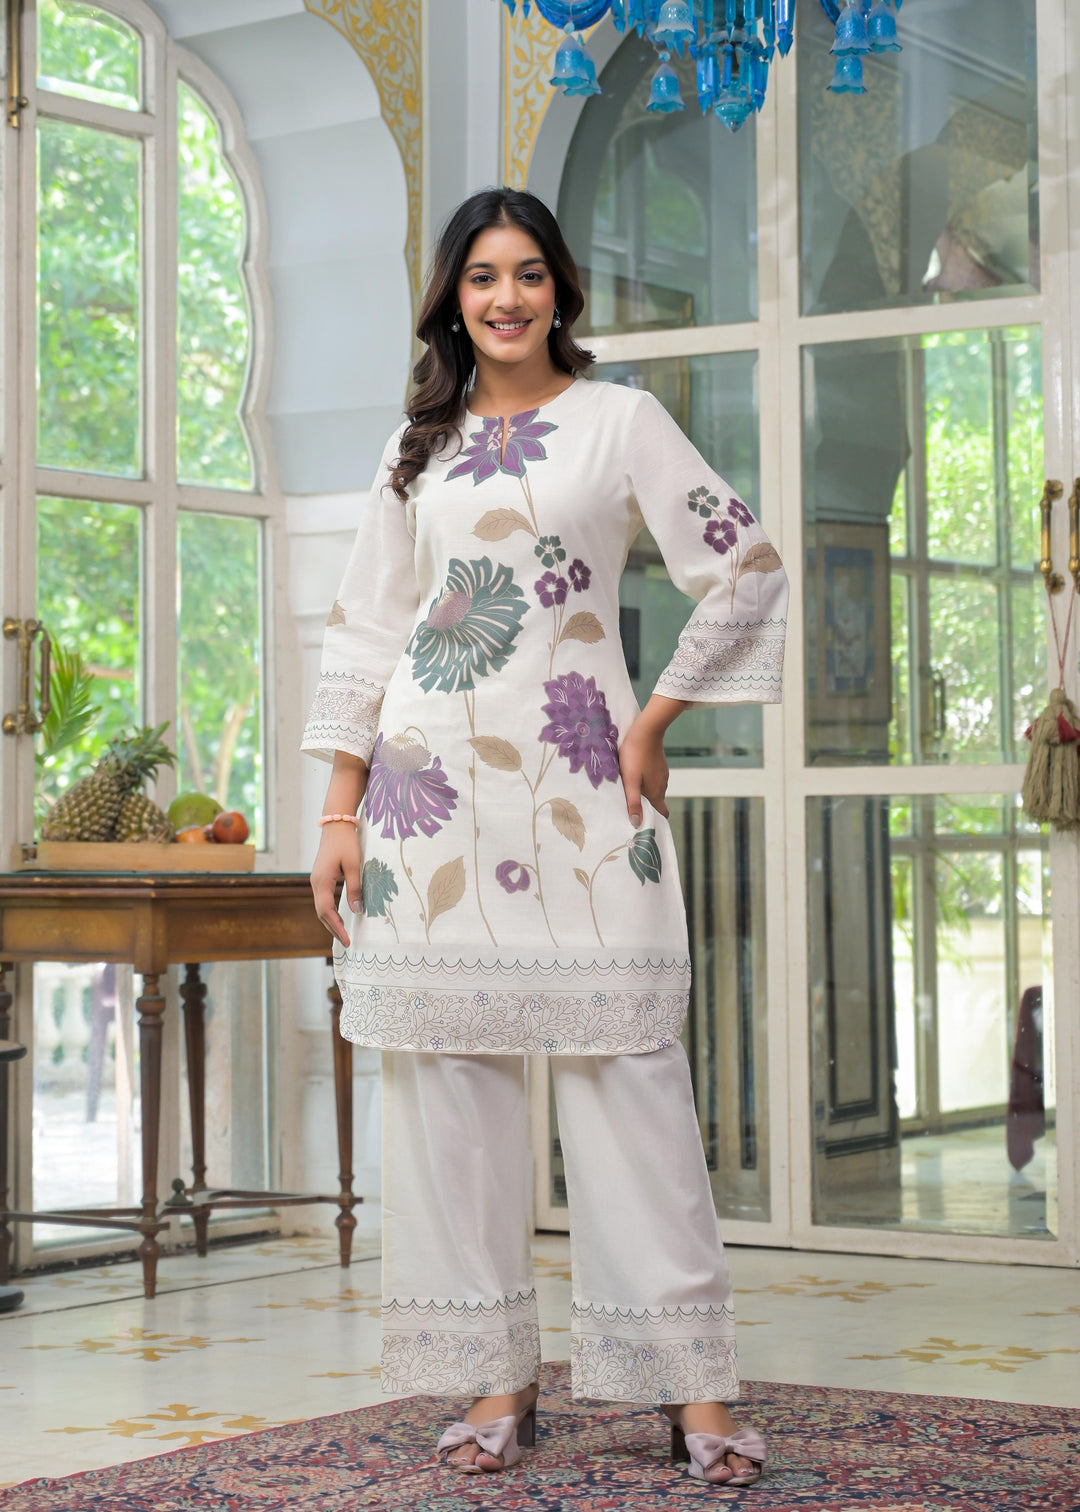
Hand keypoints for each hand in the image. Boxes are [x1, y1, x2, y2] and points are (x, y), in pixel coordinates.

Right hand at [310, 822, 362, 946]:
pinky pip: (324, 899)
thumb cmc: (346, 842)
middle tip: (347, 942)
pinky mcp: (321, 877)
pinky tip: (339, 917)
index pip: (326, 912)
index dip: (336, 928)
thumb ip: (355, 888)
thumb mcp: (354, 865)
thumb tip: (356, 911)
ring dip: (331, 921)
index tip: (347, 940)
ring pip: (321, 907)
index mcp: (321, 881)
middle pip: (321, 913)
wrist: (336, 824)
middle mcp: (315, 883)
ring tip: (344, 934)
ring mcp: (316, 880)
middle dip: (333, 929)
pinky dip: (330, 912)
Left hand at [619, 713, 669, 826]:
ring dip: (645, 793)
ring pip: (654, 789)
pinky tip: (635, 776)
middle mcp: (662, 785)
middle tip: (630, 808)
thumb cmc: (635, 756)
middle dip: (646, 807)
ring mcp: (662, 774)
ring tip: (630, 791)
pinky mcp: (659, 764)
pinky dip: (646, 781)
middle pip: (656, 802)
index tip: (643, 823)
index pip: (662, 813)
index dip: (654, 819)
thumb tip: (636, 824)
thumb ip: (633, 802)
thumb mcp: (630, 781)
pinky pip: (653, 778)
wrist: (646, 730)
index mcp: (656, 792)